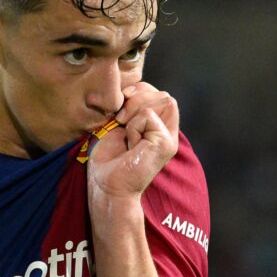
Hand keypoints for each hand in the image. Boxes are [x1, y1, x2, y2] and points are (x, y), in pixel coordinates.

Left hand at [88, 82, 178, 199]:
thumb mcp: (119, 126)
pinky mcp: (166, 143)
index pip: (158, 93)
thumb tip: (129, 90)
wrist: (107, 186)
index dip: (140, 90)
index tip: (120, 104)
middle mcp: (168, 132)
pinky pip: (148, 115)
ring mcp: (169, 138)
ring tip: (125, 131)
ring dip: (136, 111)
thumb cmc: (109, 160)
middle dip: (137, 99)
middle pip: (163, 94)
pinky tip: (130, 143)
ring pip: (162, 99)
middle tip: (120, 120)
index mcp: (158, 127)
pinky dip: (133, 126)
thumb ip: (131, 108)